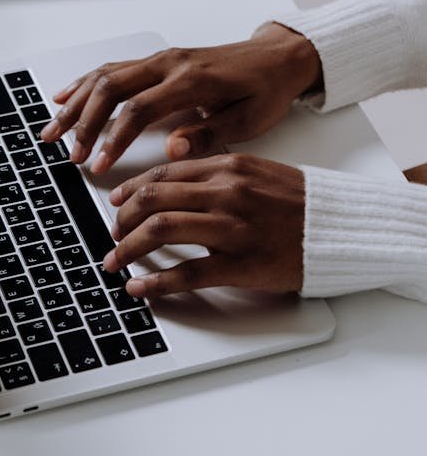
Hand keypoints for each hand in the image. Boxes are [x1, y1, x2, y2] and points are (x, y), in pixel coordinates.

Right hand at [40, 24, 321, 173]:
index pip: (139, 109)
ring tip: (53, 130)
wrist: (277, 59)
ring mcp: (161, 59)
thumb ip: (208, 134)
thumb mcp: (248, 121)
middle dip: (85, 123)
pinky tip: (65, 98)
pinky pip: (114, 68)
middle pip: (112, 88)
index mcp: (192, 81)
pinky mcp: (158, 60)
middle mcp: (171, 64)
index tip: (99, 165)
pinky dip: (85, 83)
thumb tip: (173, 149)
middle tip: (71, 154)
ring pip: (106, 76)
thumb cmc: (265, 91)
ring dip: (76, 104)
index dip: (114, 138)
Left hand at [104, 154, 304, 295]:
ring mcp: (231, 228)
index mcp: (227, 167)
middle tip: (113, 235)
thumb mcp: (256, 173)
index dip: (131, 190)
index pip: (163, 174)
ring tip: (116, 261)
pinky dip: (156, 282)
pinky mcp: (240, 264)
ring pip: (160, 231)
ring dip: (129, 248)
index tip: (116, 203)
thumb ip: (216, 175)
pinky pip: (186, 273)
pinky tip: (139, 288)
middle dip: (122, 220)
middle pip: (153, 200)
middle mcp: (225, 192)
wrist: (341, 229)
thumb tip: (174, 186)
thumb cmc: (299, 204)